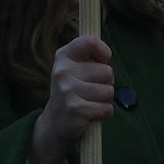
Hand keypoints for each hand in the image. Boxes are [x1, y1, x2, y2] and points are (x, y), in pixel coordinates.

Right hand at [32, 34, 114, 163]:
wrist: (54, 122)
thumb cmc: (72, 91)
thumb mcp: (73, 68)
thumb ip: (89, 57)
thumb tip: (106, 55)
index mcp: (63, 56)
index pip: (89, 42)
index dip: (103, 50)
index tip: (105, 59)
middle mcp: (63, 71)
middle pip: (107, 72)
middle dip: (107, 83)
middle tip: (93, 89)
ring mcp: (67, 91)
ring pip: (109, 92)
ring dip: (106, 100)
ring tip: (91, 101)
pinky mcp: (75, 110)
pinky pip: (107, 109)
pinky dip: (104, 112)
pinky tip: (92, 113)